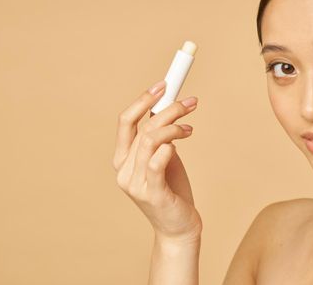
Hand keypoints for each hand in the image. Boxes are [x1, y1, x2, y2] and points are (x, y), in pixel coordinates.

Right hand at [113, 80, 201, 241]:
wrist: (178, 226)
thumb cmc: (172, 189)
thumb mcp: (162, 157)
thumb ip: (158, 137)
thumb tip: (166, 106)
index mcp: (122, 158)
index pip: (125, 121)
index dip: (143, 99)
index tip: (164, 85)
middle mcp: (123, 169)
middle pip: (142, 126)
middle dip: (168, 109)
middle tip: (190, 103)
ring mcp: (134, 183)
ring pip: (151, 140)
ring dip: (174, 126)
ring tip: (190, 128)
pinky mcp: (151, 193)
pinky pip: (157, 161)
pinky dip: (170, 146)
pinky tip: (183, 142)